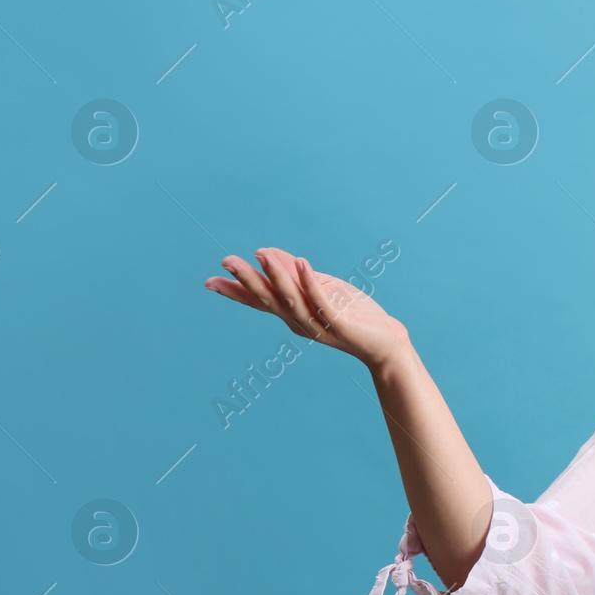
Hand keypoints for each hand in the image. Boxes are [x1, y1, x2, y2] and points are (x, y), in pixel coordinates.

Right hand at [204, 246, 409, 368]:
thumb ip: (295, 273)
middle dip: (248, 281)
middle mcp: (299, 322)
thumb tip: (265, 253)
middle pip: (269, 300)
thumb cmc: (352, 313)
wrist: (385, 342)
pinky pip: (323, 302)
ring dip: (278, 277)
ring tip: (262, 254)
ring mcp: (319, 325)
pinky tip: (303, 263)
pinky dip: (311, 283)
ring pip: (292, 300)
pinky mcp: (340, 324)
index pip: (259, 301)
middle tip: (227, 262)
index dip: (236, 292)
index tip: (210, 282)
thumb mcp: (320, 287)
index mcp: (292, 314)